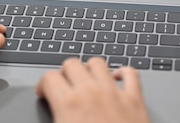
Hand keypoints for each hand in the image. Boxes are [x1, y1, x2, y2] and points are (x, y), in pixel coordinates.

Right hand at [36, 57, 150, 122]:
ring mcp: (114, 93)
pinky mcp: (135, 100)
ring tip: (87, 81)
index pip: (49, 77)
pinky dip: (123, 73)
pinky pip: (130, 73)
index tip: (45, 93)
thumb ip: (54, 121)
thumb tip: (53, 117)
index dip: (44, 85)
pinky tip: (117, 80)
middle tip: (65, 87)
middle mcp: (91, 92)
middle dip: (65, 73)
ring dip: (90, 69)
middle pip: (71, 63)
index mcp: (69, 104)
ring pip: (98, 62)